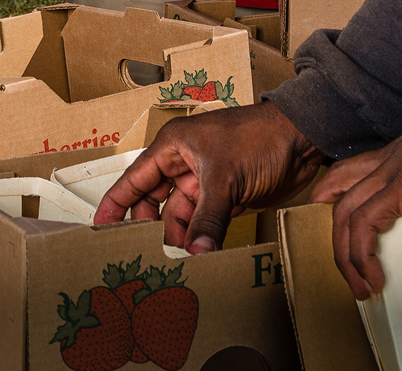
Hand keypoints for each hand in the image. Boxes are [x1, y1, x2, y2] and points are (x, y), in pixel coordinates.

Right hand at [91, 103, 324, 253]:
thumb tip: (195, 252)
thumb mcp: (226, 178)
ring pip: (180, 215)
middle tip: (140, 255)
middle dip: (148, 228)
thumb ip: (207, 218)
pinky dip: (200, 238)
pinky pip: (204, 222)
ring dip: (177, 237)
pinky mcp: (226, 196)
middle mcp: (184, 163)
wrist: (301, 138)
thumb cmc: (258, 138)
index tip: (99, 226)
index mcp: (173, 147)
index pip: (135, 178)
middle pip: (154, 201)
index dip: (116, 202)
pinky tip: (197, 256)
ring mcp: (205, 181)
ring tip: (172, 263)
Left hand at [311, 101, 401, 297]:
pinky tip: (375, 277)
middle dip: (337, 232)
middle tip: (344, 264)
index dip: (337, 184)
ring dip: (347, 257)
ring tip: (362, 288)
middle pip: (343, 190)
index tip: (325, 200)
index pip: (358, 165)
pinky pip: (364, 225)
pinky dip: (362, 255)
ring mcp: (392, 173)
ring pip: (346, 214)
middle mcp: (392, 160)